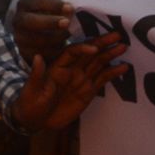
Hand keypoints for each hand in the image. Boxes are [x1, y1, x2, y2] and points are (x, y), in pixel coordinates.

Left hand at [11, 32, 128, 131]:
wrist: (36, 120)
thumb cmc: (30, 104)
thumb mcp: (31, 90)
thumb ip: (36, 75)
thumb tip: (37, 57)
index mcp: (58, 66)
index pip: (72, 52)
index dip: (83, 48)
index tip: (94, 48)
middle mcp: (72, 69)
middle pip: (89, 52)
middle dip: (103, 43)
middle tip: (117, 34)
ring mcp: (81, 79)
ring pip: (98, 62)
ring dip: (110, 54)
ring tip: (124, 47)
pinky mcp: (89, 90)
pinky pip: (103, 78)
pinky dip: (113, 72)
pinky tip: (124, 67)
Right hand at [12, 0, 72, 62]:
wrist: (42, 32)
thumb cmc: (51, 15)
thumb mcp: (55, 7)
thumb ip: (63, 8)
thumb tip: (72, 10)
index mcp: (25, 4)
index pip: (37, 1)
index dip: (54, 5)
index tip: (70, 8)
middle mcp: (18, 20)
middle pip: (30, 21)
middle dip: (50, 22)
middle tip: (67, 23)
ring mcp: (19, 37)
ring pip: (35, 40)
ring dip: (55, 38)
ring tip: (68, 35)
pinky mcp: (24, 52)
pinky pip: (39, 53)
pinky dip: (53, 51)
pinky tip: (62, 46)